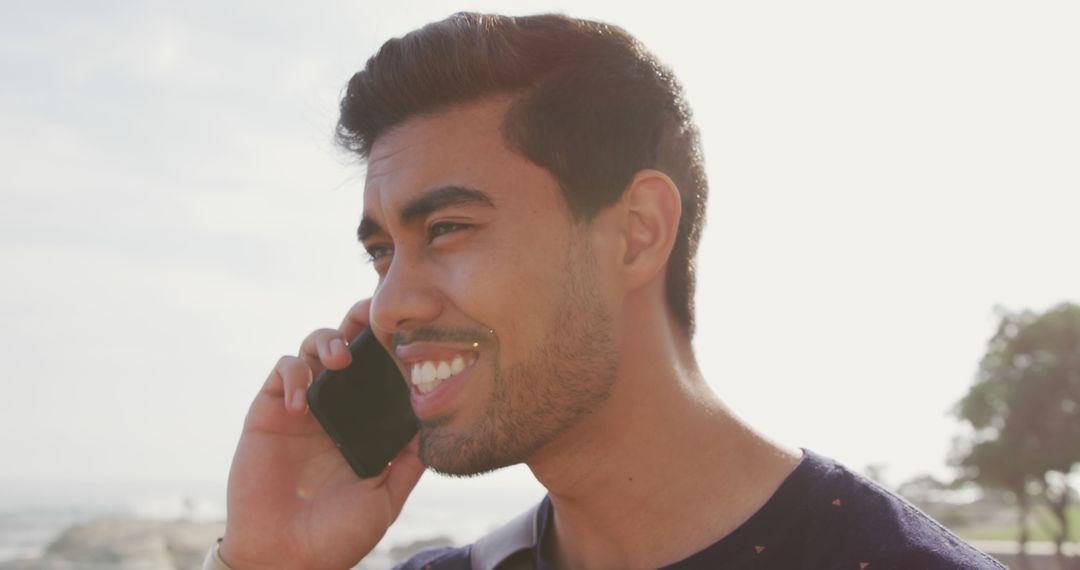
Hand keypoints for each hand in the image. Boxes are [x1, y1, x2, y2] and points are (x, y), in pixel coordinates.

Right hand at [220, 299, 423, 568]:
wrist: (286, 559)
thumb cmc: (337, 535)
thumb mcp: (386, 498)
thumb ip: (408, 463)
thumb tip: (439, 425)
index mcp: (363, 422)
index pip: (379, 370)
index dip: (391, 345)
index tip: (411, 329)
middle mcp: (334, 407)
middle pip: (346, 344)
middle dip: (358, 321)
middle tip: (372, 314)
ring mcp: (301, 407)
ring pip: (312, 346)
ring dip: (328, 340)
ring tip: (341, 359)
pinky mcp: (268, 412)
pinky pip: (282, 371)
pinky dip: (294, 375)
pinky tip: (301, 403)